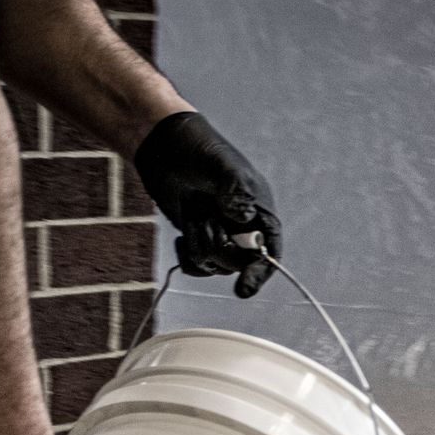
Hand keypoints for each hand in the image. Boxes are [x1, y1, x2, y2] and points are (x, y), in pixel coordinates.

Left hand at [134, 110, 280, 297]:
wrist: (164, 145)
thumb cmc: (198, 149)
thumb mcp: (221, 165)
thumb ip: (236, 191)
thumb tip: (243, 218)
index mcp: (259, 212)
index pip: (270, 250)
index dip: (260, 272)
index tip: (244, 288)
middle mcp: (243, 228)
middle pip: (240, 263)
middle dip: (220, 247)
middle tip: (206, 218)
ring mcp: (221, 234)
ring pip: (216, 265)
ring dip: (200, 245)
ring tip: (193, 216)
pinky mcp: (199, 238)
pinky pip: (198, 265)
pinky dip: (187, 258)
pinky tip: (180, 238)